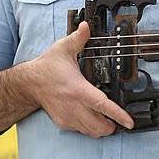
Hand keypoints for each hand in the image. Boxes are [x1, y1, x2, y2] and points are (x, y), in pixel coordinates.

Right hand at [28, 21, 134, 136]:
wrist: (29, 83)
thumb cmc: (47, 67)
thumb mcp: (63, 49)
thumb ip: (78, 38)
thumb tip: (86, 26)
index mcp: (77, 89)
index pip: (101, 105)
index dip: (118, 115)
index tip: (129, 121)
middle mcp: (73, 106)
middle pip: (99, 126)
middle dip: (113, 126)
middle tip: (120, 120)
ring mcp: (68, 117)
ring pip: (92, 132)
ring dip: (102, 128)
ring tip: (107, 119)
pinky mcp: (64, 123)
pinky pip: (82, 131)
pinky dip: (90, 127)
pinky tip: (92, 117)